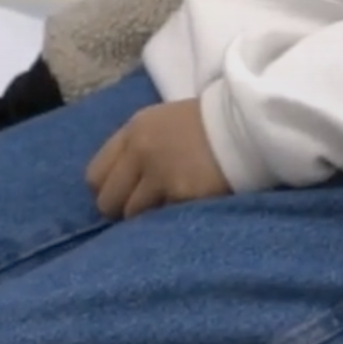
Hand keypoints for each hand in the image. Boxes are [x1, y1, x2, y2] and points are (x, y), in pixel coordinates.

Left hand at [87, 100, 233, 219]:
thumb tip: (119, 184)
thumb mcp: (163, 123)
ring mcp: (160, 173)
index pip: (95, 175)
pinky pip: (162, 219)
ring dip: (146, 218)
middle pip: (107, 200)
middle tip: (143, 212)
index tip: (122, 197)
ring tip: (167, 211)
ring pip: (132, 215)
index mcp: (133, 131)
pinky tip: (185, 209)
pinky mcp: (181, 193)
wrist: (248, 124)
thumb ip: (137, 148)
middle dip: (121, 211)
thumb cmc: (207, 125)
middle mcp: (140, 151)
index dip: (107, 191)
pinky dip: (170, 219)